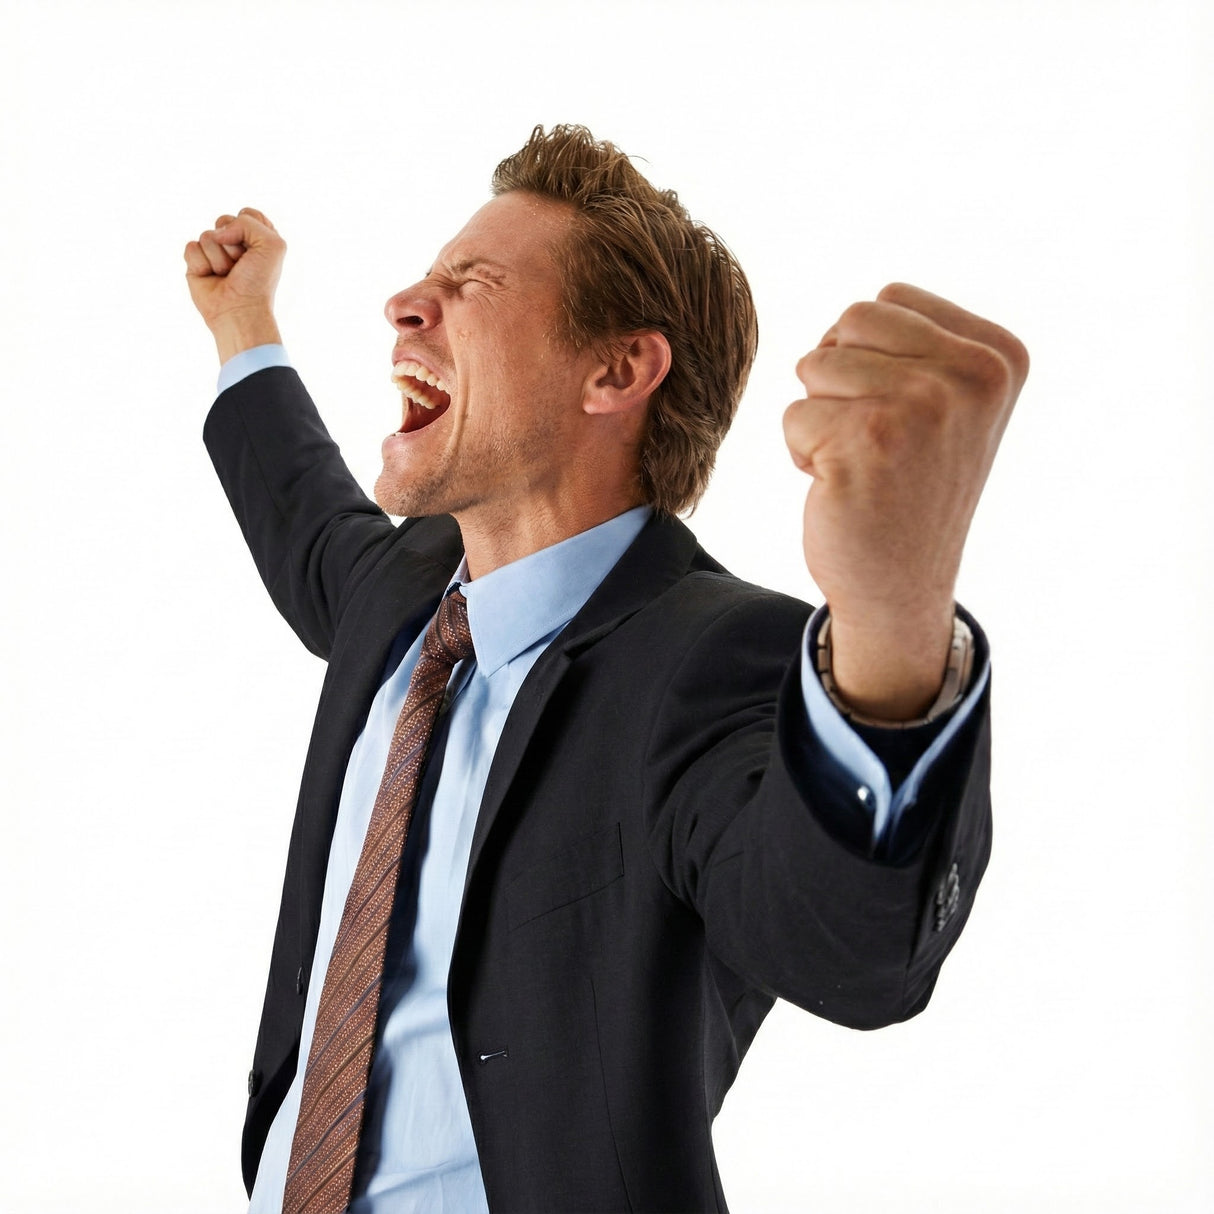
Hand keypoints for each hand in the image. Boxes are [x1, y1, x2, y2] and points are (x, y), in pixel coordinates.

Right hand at [183, 207, 284, 361]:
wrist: (240, 310)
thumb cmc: (258, 282)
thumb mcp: (272, 244)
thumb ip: (249, 222)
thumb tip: (217, 232)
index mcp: (256, 238)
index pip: (247, 213)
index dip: (249, 229)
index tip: (256, 251)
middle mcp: (235, 243)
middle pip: (224, 220)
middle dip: (233, 243)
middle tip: (241, 265)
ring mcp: (214, 252)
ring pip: (207, 235)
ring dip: (219, 258)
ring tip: (227, 275)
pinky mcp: (196, 262)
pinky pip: (192, 247)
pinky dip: (202, 264)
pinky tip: (211, 278)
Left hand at [784, 283, 1027, 719]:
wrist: (900, 587)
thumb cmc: (910, 487)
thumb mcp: (948, 405)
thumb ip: (920, 345)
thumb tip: (851, 316)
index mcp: (999, 357)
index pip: (889, 301)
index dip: (872, 358)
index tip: (905, 418)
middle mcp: (971, 377)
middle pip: (848, 322)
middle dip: (838, 379)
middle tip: (873, 440)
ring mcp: (921, 408)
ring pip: (814, 365)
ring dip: (819, 416)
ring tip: (859, 461)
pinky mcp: (866, 442)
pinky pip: (792, 415)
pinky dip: (802, 452)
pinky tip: (842, 486)